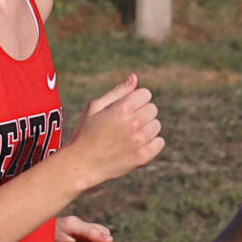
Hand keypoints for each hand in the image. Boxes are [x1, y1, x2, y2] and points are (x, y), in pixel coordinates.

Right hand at [62, 72, 163, 187]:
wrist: (81, 164)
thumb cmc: (85, 133)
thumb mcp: (95, 107)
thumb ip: (118, 91)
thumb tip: (134, 77)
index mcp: (121, 108)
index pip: (146, 94)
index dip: (136, 99)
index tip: (127, 108)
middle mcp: (133, 123)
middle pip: (153, 109)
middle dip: (142, 112)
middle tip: (126, 123)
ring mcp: (140, 141)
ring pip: (156, 125)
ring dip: (146, 128)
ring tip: (129, 135)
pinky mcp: (144, 156)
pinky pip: (160, 142)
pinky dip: (151, 143)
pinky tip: (136, 145)